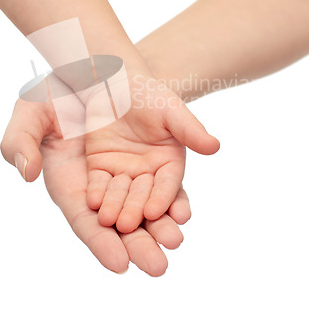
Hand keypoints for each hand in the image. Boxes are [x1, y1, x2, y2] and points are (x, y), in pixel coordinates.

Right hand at [0, 98, 192, 275]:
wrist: (88, 67)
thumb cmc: (54, 92)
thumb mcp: (28, 113)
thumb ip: (19, 143)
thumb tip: (27, 174)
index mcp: (71, 182)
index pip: (85, 221)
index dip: (100, 242)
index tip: (120, 263)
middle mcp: (102, 183)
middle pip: (120, 222)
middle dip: (138, 244)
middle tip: (157, 266)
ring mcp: (129, 169)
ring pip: (146, 205)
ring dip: (160, 224)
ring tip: (174, 239)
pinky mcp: (152, 154)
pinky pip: (164, 180)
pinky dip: (172, 196)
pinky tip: (182, 210)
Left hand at [85, 74, 219, 233]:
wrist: (116, 81)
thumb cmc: (148, 93)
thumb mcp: (171, 110)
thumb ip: (190, 129)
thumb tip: (215, 146)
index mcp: (170, 161)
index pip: (168, 184)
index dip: (163, 198)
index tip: (156, 211)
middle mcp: (148, 171)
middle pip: (143, 195)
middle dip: (136, 211)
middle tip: (129, 226)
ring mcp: (124, 171)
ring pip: (120, 194)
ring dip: (115, 208)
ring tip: (109, 221)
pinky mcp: (100, 167)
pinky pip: (98, 183)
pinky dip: (97, 193)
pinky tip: (92, 203)